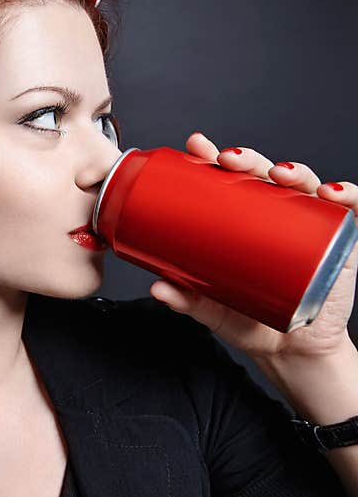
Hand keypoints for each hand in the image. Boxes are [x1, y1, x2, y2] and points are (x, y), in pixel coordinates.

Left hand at [148, 132, 357, 360]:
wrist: (291, 349)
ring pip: (305, 185)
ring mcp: (309, 225)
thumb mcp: (212, 308)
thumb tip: (157, 287)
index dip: (214, 158)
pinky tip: (332, 193)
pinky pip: (351, 211)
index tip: (197, 147)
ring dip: (295, 171)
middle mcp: (276, 216)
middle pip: (264, 174)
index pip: (229, 180)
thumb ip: (187, 299)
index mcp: (243, 221)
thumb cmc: (249, 320)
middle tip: (229, 159)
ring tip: (279, 175)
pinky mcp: (340, 241)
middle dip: (248, 159)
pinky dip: (349, 195)